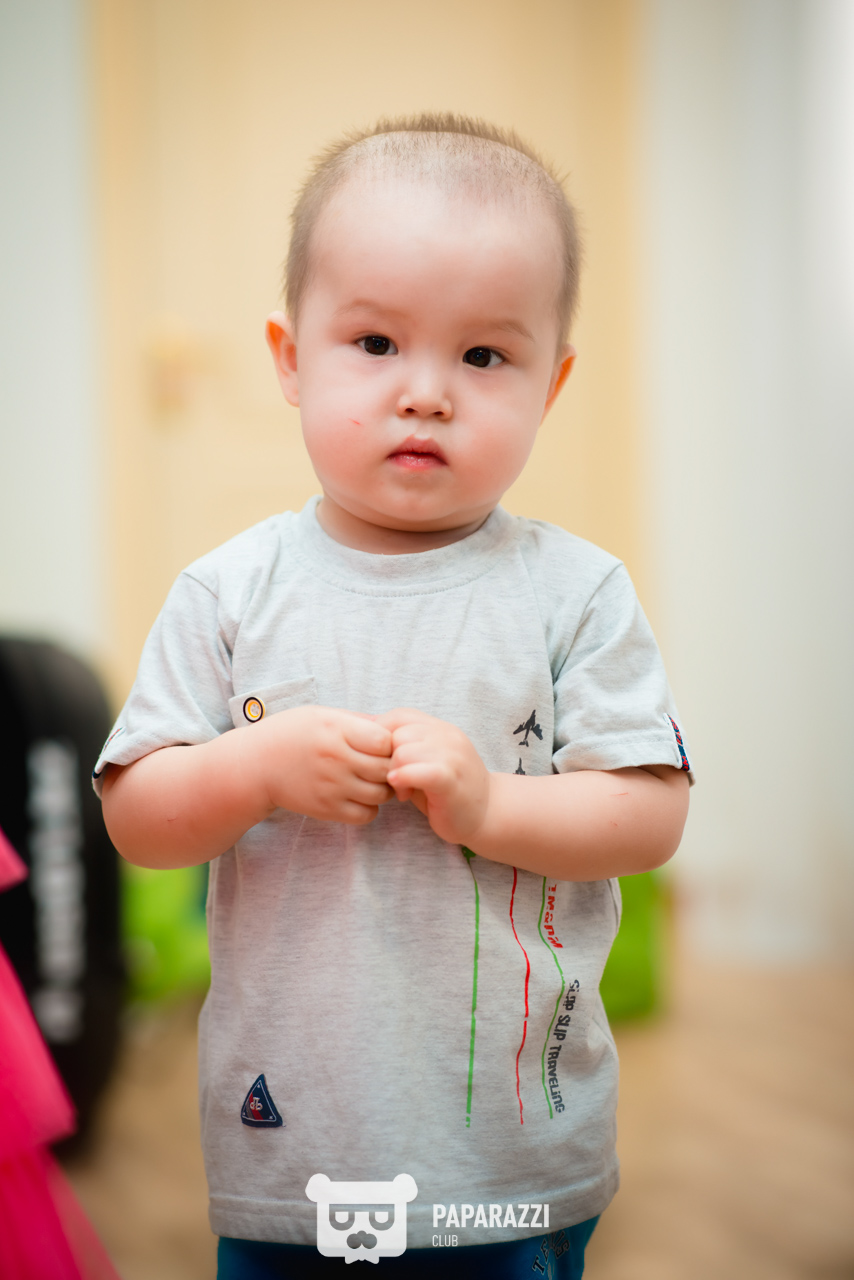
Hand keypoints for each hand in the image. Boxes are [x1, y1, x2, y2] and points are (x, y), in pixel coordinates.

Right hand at [247, 705, 393, 824]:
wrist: (255, 765)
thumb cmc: (290, 734)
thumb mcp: (321, 715)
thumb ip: (357, 720)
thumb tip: (392, 726)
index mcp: (336, 730)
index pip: (385, 741)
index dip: (389, 743)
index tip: (380, 744)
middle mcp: (336, 759)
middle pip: (387, 768)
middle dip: (391, 766)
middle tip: (381, 764)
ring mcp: (332, 787)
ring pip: (381, 794)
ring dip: (382, 788)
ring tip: (370, 780)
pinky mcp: (326, 809)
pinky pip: (366, 815)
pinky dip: (369, 808)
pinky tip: (359, 796)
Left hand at [376, 708, 490, 844]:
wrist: (488, 815)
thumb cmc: (447, 790)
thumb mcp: (424, 759)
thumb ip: (403, 744)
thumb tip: (363, 727)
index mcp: (440, 728)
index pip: (398, 715)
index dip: (382, 738)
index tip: (385, 762)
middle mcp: (447, 735)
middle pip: (397, 733)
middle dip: (387, 758)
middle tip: (393, 780)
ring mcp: (451, 755)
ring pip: (403, 751)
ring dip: (395, 773)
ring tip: (402, 790)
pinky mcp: (450, 779)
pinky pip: (416, 770)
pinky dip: (403, 780)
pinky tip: (404, 793)